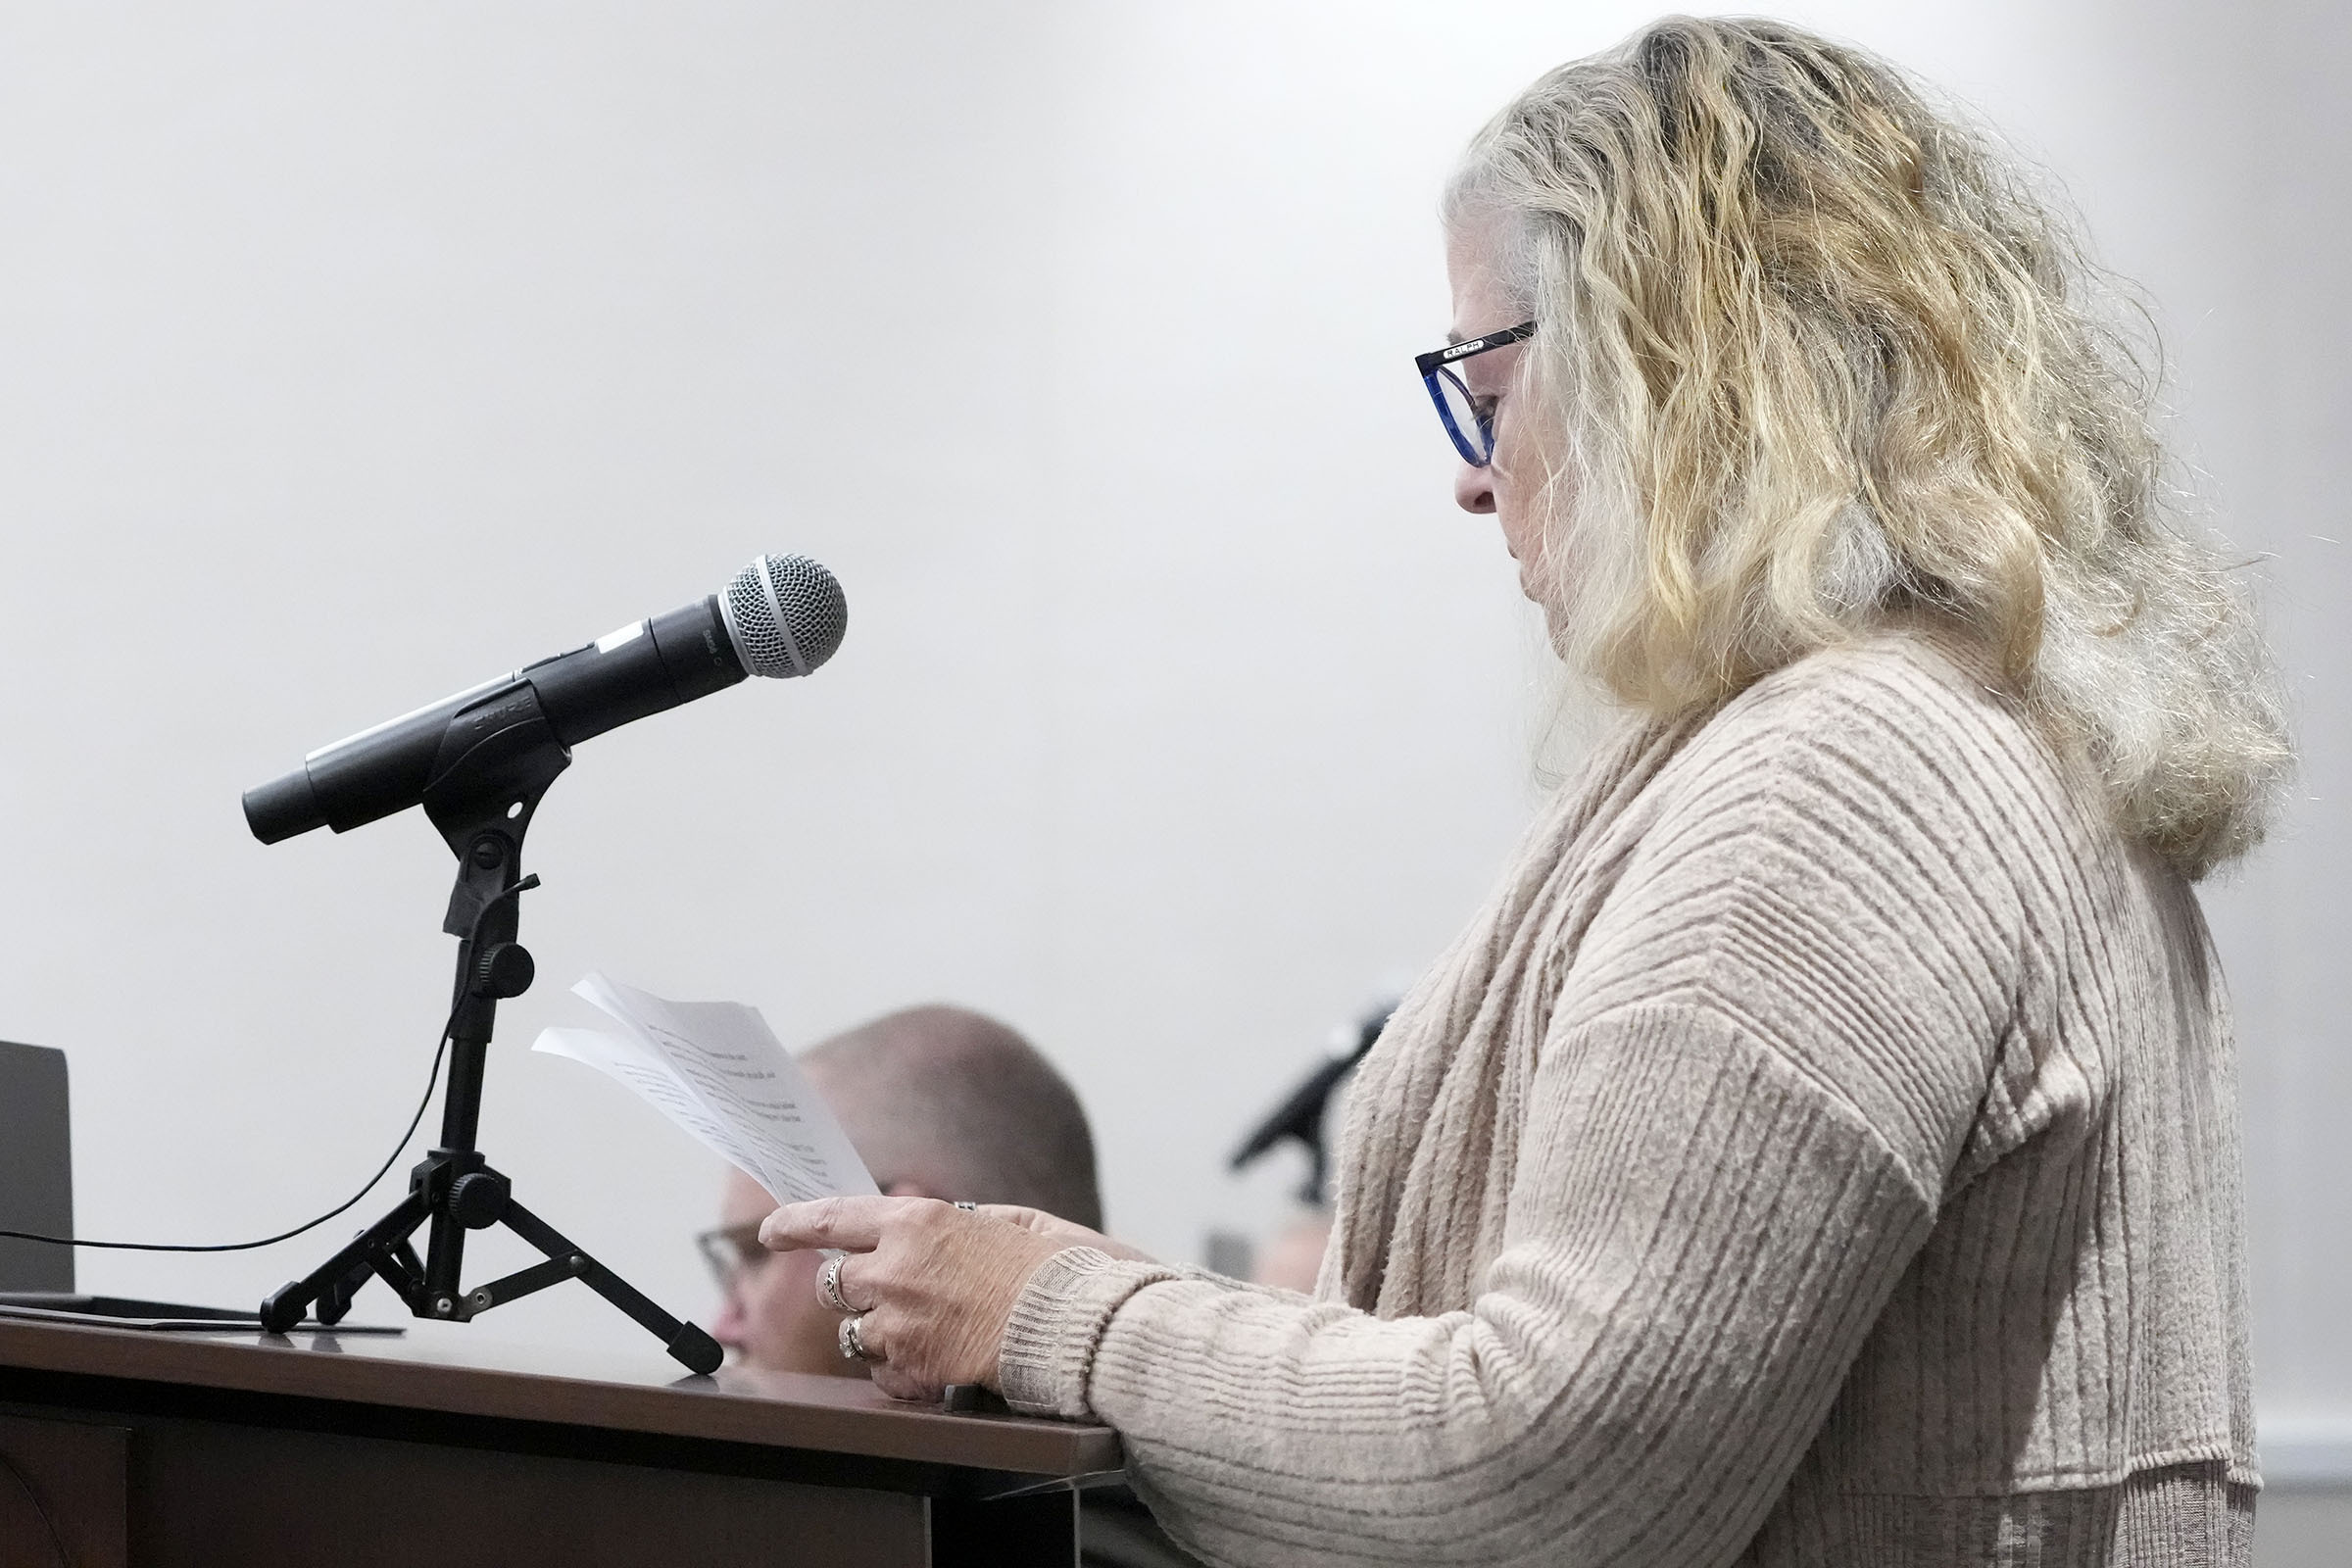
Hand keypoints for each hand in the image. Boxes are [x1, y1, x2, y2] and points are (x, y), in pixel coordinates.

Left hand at [758, 1196, 1144, 1400]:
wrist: (1072, 1322)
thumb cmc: (1050, 1266)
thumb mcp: (1004, 1220)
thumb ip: (954, 1222)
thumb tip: (930, 1226)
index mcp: (917, 1222)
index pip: (832, 1218)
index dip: (794, 1224)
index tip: (772, 1229)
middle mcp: (895, 1268)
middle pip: (834, 1283)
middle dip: (849, 1288)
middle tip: (881, 1291)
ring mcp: (899, 1320)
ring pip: (854, 1331)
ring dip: (877, 1330)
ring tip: (923, 1326)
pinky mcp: (913, 1365)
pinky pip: (881, 1370)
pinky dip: (898, 1367)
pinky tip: (931, 1358)